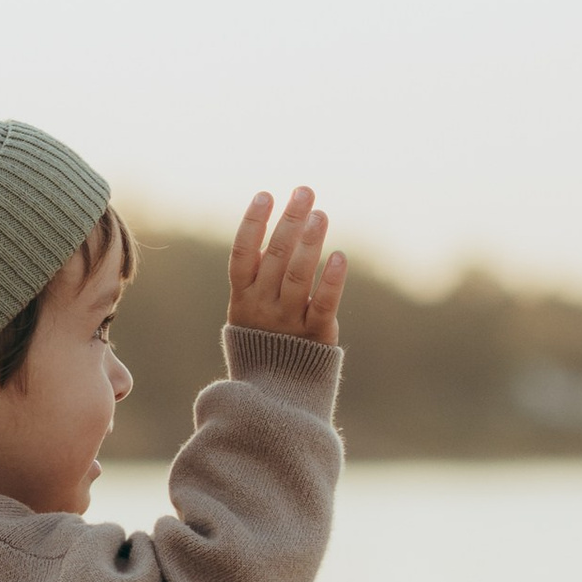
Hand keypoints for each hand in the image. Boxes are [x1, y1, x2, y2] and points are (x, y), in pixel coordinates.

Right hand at [228, 187, 345, 345]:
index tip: (265, 194)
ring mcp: (287, 321)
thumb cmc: (266, 335)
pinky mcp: (315, 334)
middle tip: (304, 191)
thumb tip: (278, 224)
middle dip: (290, 220)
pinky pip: (323, 304)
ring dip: (309, 242)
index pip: (242, 253)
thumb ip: (261, 270)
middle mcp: (261, 307)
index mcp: (242, 296)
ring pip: (298, 276)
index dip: (252, 223)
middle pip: (275, 257)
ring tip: (320, 214)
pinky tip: (339, 255)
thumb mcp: (250, 304)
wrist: (276, 390)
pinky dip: (331, 280)